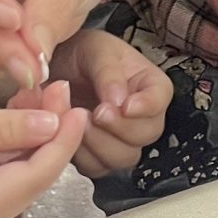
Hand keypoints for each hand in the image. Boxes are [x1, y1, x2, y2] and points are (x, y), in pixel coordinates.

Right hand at [0, 97, 87, 217]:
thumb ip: (3, 129)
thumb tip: (51, 123)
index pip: (41, 173)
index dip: (64, 137)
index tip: (77, 103)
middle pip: (34, 173)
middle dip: (50, 131)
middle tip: (57, 87)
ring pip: (19, 170)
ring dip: (32, 133)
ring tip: (40, 91)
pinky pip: (0, 171)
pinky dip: (12, 142)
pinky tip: (17, 110)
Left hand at [51, 30, 171, 175]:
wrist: (57, 69)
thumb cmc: (82, 54)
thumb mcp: (96, 50)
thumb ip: (108, 73)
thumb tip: (119, 101)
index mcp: (150, 85)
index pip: (160, 100)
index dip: (145, 107)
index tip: (125, 106)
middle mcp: (142, 116)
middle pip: (146, 134)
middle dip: (118, 128)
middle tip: (94, 113)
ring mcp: (123, 139)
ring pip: (124, 157)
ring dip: (99, 143)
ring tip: (78, 121)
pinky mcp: (101, 155)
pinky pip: (98, 167)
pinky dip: (82, 156)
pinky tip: (70, 133)